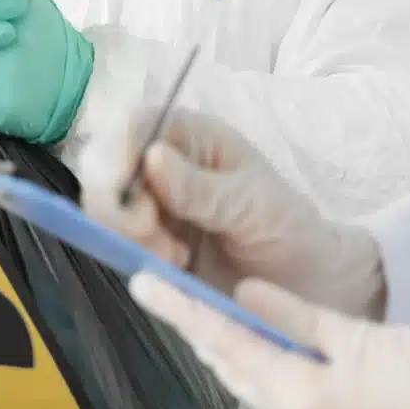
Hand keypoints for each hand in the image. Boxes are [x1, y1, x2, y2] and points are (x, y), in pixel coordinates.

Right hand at [78, 108, 384, 318]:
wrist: (305, 282)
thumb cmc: (287, 225)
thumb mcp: (253, 202)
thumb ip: (201, 188)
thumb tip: (151, 157)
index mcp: (190, 138)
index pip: (133, 127)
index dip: (114, 150)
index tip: (117, 183)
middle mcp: (162, 167)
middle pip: (104, 169)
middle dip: (116, 203)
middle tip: (150, 231)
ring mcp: (152, 207)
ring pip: (105, 212)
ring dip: (128, 236)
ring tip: (175, 254)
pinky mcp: (148, 245)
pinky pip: (118, 247)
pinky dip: (138, 259)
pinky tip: (176, 266)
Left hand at [131, 274, 409, 408]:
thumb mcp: (369, 340)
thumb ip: (301, 318)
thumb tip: (245, 295)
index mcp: (302, 401)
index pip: (225, 344)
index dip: (181, 310)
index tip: (142, 283)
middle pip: (237, 373)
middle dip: (204, 333)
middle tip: (170, 292)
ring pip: (263, 393)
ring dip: (239, 355)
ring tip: (215, 315)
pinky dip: (276, 377)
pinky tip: (280, 353)